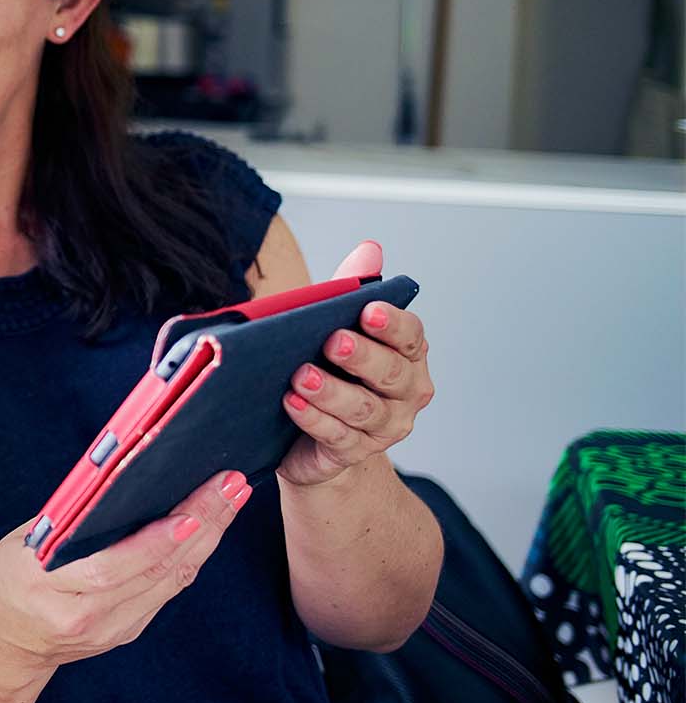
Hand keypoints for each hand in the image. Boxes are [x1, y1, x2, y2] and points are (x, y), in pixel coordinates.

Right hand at [0, 471, 251, 681]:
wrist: (3, 642)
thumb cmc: (9, 578)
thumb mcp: (23, 542)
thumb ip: (69, 519)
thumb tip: (117, 480)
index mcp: (51, 589)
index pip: (112, 567)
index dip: (155, 542)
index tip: (190, 513)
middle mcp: (85, 616)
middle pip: (154, 571)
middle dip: (200, 524)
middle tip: (230, 486)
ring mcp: (110, 629)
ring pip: (170, 581)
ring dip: (207, 538)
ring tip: (232, 498)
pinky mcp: (126, 632)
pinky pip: (166, 591)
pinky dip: (191, 557)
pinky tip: (210, 529)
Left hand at [279, 241, 434, 486]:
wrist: (309, 435)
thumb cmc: (327, 367)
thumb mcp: (332, 323)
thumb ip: (351, 287)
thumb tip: (370, 249)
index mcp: (407, 355)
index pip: (411, 336)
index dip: (392, 324)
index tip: (367, 310)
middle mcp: (405, 393)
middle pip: (392, 374)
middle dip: (363, 357)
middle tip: (333, 341)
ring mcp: (383, 428)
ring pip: (364, 410)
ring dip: (332, 392)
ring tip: (301, 376)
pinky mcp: (351, 453)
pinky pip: (337, 438)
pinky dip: (314, 420)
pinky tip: (292, 404)